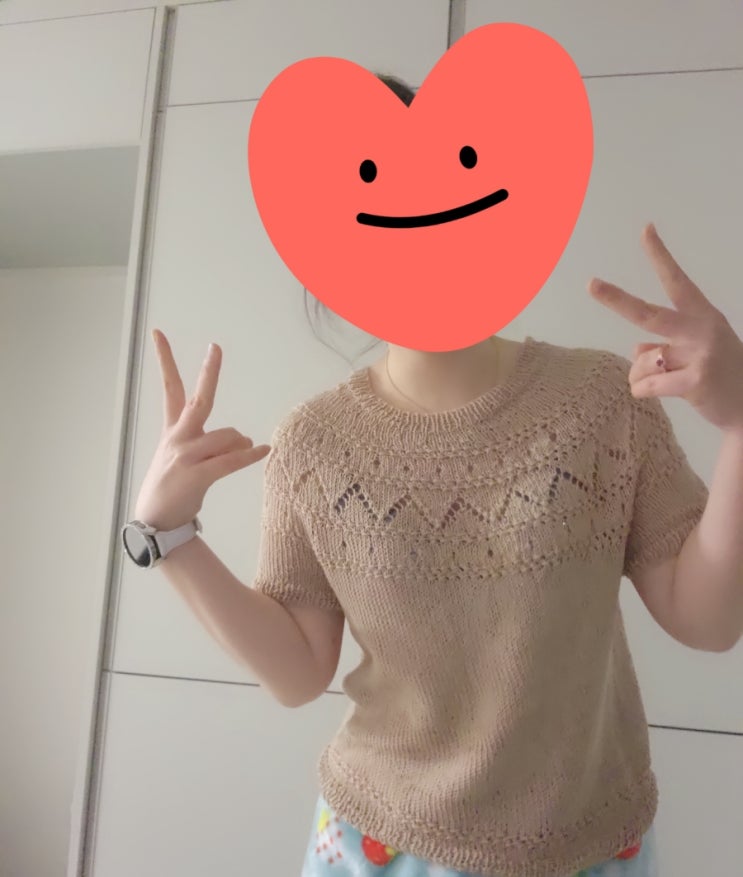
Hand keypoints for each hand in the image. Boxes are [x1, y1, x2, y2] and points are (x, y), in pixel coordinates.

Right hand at [133, 330, 270, 530]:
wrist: (157, 522)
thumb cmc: (174, 487)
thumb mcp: (185, 457)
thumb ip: (211, 441)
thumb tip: (242, 436)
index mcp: (173, 430)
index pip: (169, 388)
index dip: (165, 360)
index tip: (159, 334)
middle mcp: (178, 438)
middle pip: (198, 399)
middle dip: (208, 372)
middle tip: (215, 347)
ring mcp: (185, 456)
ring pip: (227, 436)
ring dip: (240, 444)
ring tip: (242, 452)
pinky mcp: (196, 476)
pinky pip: (230, 461)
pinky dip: (249, 455)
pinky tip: (263, 450)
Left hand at [587, 222, 742, 433]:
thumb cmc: (719, 376)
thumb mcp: (697, 351)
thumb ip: (665, 344)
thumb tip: (636, 349)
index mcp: (702, 316)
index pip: (677, 281)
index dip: (660, 255)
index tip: (645, 229)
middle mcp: (701, 330)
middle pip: (647, 313)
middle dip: (615, 299)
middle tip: (590, 284)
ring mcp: (699, 355)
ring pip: (641, 362)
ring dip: (643, 377)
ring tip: (672, 383)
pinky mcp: (694, 382)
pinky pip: (645, 385)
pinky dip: (643, 392)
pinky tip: (666, 395)